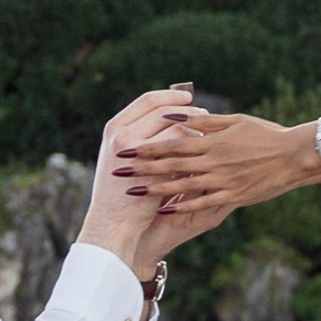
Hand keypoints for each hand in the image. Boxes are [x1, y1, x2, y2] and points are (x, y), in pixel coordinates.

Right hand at [82, 83, 197, 269]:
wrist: (113, 224)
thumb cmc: (120, 192)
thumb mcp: (125, 159)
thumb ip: (140, 138)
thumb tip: (170, 117)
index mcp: (115, 128)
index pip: (147, 101)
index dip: (169, 96)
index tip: (187, 97)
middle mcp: (122, 136)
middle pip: (163, 111)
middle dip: (187, 111)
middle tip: (204, 113)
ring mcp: (135, 153)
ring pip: (174, 129)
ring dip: (194, 129)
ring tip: (208, 132)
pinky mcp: (150, 171)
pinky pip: (180, 152)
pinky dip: (194, 149)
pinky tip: (205, 153)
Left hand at [114, 107, 318, 215]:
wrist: (294, 156)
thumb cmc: (265, 134)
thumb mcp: (234, 121)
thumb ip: (203, 122)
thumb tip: (175, 116)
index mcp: (212, 141)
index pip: (172, 144)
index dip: (148, 148)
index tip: (128, 149)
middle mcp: (213, 161)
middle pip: (171, 165)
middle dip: (143, 169)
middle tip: (119, 171)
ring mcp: (222, 180)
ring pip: (182, 185)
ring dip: (155, 189)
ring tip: (134, 191)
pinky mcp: (232, 196)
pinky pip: (202, 203)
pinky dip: (182, 206)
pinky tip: (165, 210)